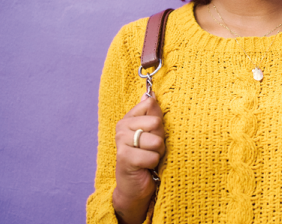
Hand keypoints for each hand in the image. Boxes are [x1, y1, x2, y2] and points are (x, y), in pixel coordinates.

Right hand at [111, 93, 164, 222]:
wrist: (134, 186)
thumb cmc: (145, 157)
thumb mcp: (152, 133)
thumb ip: (152, 114)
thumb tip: (150, 94)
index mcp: (128, 118)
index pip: (151, 105)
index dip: (158, 122)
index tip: (151, 134)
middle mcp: (121, 127)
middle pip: (156, 122)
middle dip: (160, 139)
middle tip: (151, 149)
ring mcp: (121, 142)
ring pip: (156, 141)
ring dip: (157, 153)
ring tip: (149, 158)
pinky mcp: (124, 157)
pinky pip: (152, 156)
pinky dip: (153, 164)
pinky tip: (145, 167)